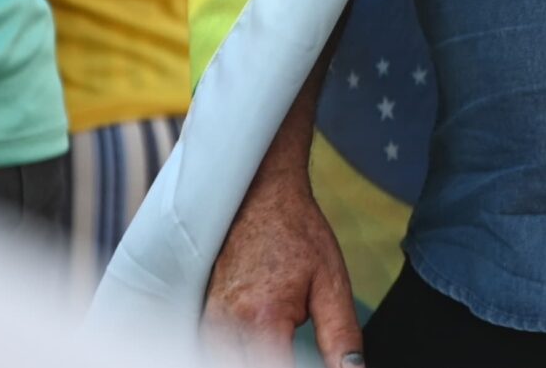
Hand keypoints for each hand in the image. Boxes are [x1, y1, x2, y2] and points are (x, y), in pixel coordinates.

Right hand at [202, 163, 362, 366]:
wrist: (262, 195)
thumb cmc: (297, 233)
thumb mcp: (332, 284)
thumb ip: (341, 337)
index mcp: (263, 319)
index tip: (316, 365)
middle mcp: (228, 324)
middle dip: (280, 364)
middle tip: (296, 351)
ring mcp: (210, 320)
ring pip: (228, 360)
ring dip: (260, 358)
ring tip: (283, 345)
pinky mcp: (204, 314)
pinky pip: (215, 348)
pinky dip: (238, 353)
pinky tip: (261, 345)